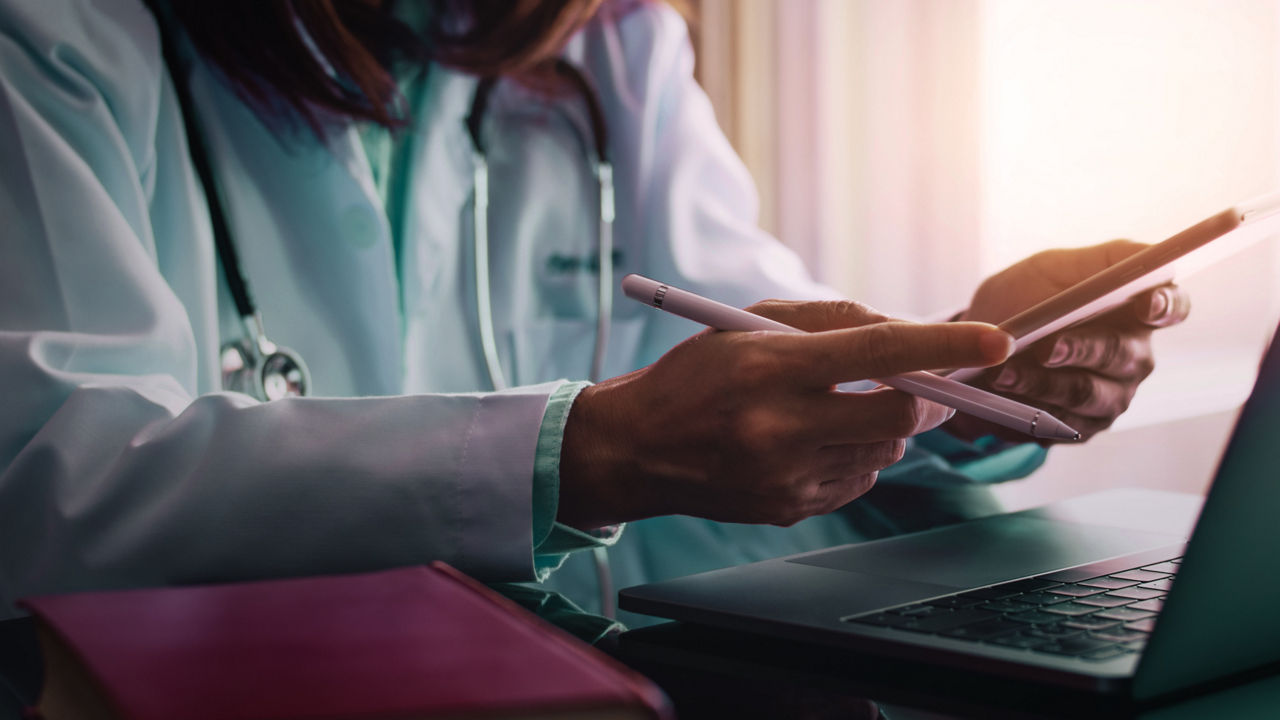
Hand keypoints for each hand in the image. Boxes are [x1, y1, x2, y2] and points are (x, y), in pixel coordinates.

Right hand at [557, 300, 1013, 529]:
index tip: (998, 342)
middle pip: (899, 415)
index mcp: (770, 366)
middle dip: (929, 397)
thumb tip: (908, 335)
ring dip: (881, 426)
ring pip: (883, 451)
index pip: (878, 351)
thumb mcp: (750, 325)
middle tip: (932, 385)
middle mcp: (779, 425)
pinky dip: (854, 456)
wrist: (636, 448)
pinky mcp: (788, 508)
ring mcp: (785, 475)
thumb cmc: (696, 375)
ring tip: (832, 411)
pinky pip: (857, 481)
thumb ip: (831, 322)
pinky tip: (810, 443)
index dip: (946, 345)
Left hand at [946, 240, 1190, 443]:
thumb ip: (1095, 262)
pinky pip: (1057, 424)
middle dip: (1082, 350)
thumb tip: (1140, 255)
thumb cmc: (1029, 295)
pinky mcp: (1079, 427)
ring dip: (1041, 385)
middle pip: (1121, 356)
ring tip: (1001, 374)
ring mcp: (1110, 397)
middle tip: (1045, 347)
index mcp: (1137, 310)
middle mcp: (1134, 357)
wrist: (983, 342)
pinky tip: (999, 398)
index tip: (1147, 303)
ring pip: (1084, 395)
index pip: (1172, 307)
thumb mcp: (1053, 268)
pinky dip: (1026, 410)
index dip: (1166, 306)